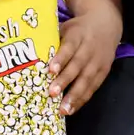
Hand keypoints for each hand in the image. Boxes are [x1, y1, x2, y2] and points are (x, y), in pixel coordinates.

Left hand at [48, 1, 122, 115]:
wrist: (106, 24)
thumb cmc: (77, 30)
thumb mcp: (65, 28)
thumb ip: (51, 40)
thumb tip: (27, 55)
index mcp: (77, 35)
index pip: (68, 48)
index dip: (60, 59)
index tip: (50, 70)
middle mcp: (89, 49)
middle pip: (77, 66)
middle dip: (64, 80)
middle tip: (51, 93)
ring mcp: (98, 61)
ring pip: (87, 80)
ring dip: (74, 96)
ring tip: (63, 110)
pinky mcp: (104, 71)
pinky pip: (93, 87)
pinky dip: (83, 99)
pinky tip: (72, 109)